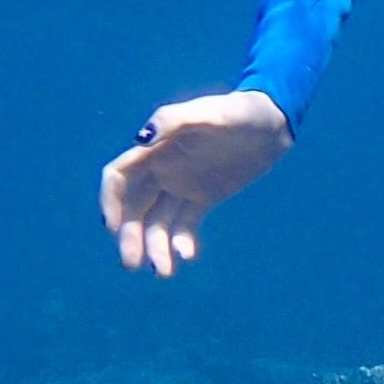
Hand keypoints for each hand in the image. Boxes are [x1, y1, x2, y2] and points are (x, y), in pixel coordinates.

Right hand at [101, 91, 290, 275]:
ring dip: (156, 247)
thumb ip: (173, 121)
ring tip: (165, 273)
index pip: (120, 177)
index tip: (113, 229)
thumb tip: (141, 139)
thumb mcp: (209, 113)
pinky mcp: (203, 198)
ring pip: (159, 222)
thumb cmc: (238, 111)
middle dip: (130, 236)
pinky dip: (182, 242)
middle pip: (135, 208)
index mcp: (156, 148)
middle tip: (135, 265)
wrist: (271, 123)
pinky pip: (186, 225)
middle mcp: (163, 170)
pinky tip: (187, 256)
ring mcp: (182, 186)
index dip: (111, 202)